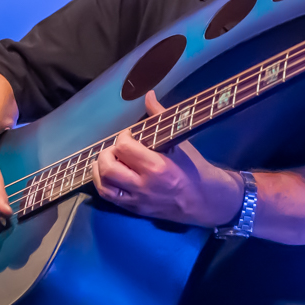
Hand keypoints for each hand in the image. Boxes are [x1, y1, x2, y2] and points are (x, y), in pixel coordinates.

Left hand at [91, 91, 242, 227]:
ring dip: (100, 168)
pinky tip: (107, 174)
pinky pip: (108, 197)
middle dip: (107, 152)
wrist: (204, 200)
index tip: (130, 134)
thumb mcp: (179, 142)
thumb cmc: (193, 168)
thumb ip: (160, 117)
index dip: (123, 136)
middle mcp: (144, 185)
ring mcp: (137, 200)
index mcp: (157, 167)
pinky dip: (102, 183)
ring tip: (108, 159)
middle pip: (109, 167)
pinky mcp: (135, 209)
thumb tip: (148, 95)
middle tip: (117, 148)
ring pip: (104, 184)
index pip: (124, 147)